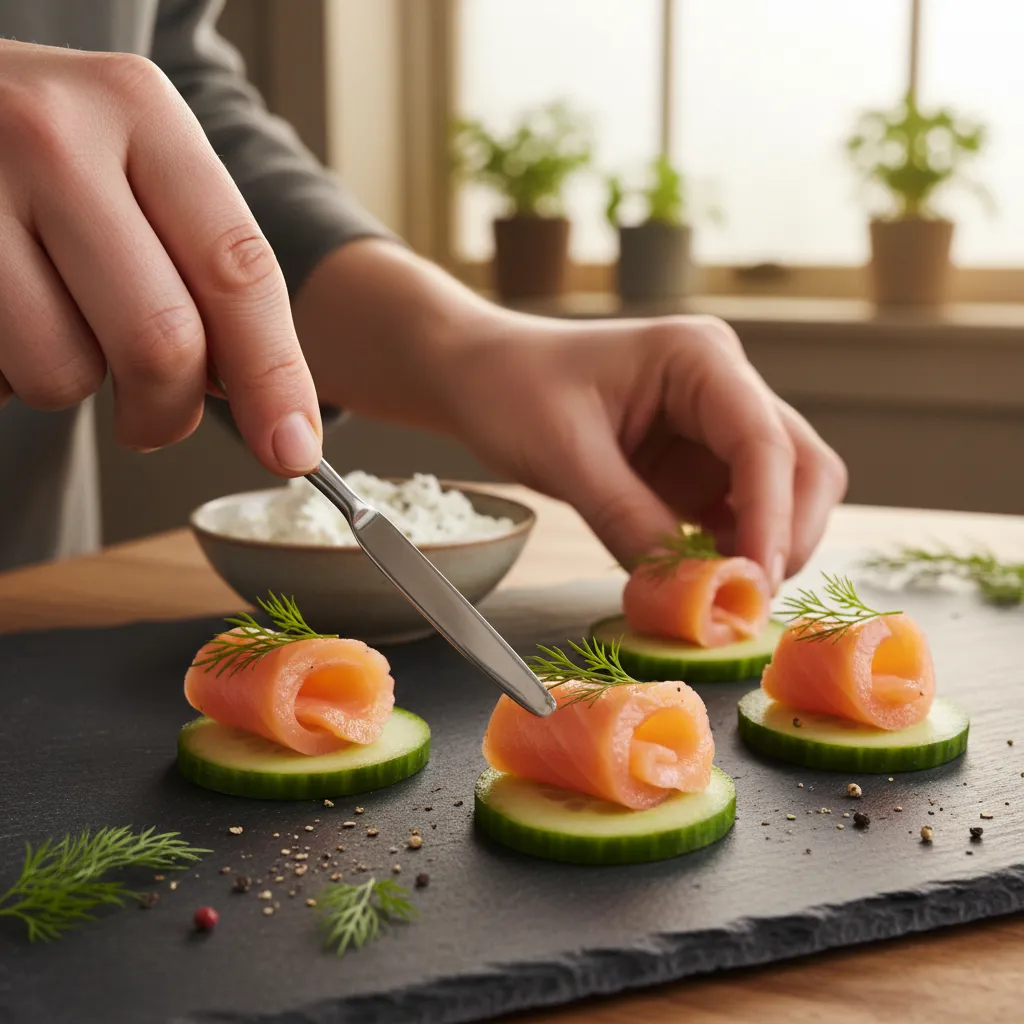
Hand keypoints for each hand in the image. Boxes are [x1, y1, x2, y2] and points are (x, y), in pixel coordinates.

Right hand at [0, 40, 321, 472]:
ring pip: (64, 373)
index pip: (237, 270)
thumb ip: (205, 270)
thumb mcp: (134, 168)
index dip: (273, 377)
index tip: (294, 451)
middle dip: (169, 411)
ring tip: (47, 326)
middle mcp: (53, 134)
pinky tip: (0, 316)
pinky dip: (7, 377)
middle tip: (154, 420)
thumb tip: (274, 411)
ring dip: (70, 385)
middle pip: (161, 340)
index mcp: (139, 110)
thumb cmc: (44, 156)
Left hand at [442, 314, 847, 589]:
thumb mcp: (564, 452)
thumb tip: (685, 592)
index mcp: (699, 357)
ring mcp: (713, 428)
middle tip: (747, 598)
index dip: (773, 516)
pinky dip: (732, 552)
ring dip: (764, 548)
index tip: (757, 582)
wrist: (479, 376)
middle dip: (788, 534)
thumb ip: (626, 518)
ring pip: (782, 493)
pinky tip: (701, 580)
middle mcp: (722, 386)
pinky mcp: (695, 466)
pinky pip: (737, 514)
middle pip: (802, 465)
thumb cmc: (512, 388)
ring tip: (720, 596)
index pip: (764, 440)